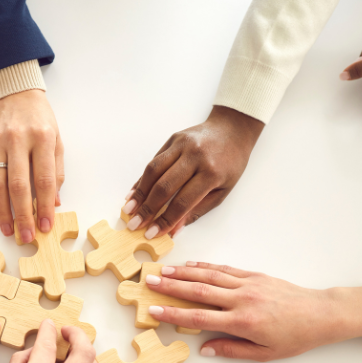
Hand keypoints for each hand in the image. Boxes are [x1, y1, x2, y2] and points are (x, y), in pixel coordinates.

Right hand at [0, 89, 63, 242]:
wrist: (15, 92)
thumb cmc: (40, 119)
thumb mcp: (57, 140)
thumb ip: (56, 171)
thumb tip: (54, 203)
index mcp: (42, 138)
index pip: (45, 179)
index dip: (45, 206)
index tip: (45, 226)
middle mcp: (17, 139)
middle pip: (18, 185)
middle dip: (22, 215)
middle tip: (25, 236)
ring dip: (2, 211)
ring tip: (8, 229)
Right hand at [122, 105, 263, 239]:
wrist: (232, 130)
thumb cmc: (230, 163)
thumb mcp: (222, 191)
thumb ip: (197, 210)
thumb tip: (174, 229)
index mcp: (211, 173)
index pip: (183, 202)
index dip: (165, 220)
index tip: (152, 233)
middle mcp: (195, 156)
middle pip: (164, 186)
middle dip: (147, 209)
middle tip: (135, 225)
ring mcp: (182, 145)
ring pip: (153, 171)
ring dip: (139, 193)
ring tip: (129, 210)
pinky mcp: (173, 139)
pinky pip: (154, 161)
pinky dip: (142, 178)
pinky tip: (134, 192)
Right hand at [144, 262, 361, 360]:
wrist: (320, 314)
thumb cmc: (295, 337)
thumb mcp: (264, 354)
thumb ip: (232, 350)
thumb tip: (204, 349)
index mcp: (242, 321)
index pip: (199, 317)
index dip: (173, 314)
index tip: (154, 310)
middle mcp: (242, 299)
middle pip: (198, 291)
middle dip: (171, 287)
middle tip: (148, 282)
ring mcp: (248, 284)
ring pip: (209, 276)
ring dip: (183, 273)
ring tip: (162, 270)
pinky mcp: (254, 275)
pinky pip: (225, 270)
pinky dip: (206, 267)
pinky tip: (191, 266)